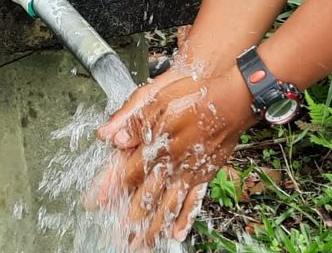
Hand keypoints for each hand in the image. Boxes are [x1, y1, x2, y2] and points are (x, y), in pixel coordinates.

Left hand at [95, 65, 255, 247]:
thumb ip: (132, 118)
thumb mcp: (157, 96)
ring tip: (141, 244)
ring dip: (153, 226)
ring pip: (167, 205)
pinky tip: (176, 234)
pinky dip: (184, 220)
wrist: (236, 97)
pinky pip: (193, 202)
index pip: (127, 172)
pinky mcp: (206, 173)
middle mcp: (173, 163)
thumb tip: (110, 136)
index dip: (110, 187)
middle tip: (117, 236)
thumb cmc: (197, 93)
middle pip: (146, 196)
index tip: (95, 203)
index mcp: (157, 144)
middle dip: (130, 218)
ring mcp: (191, 171)